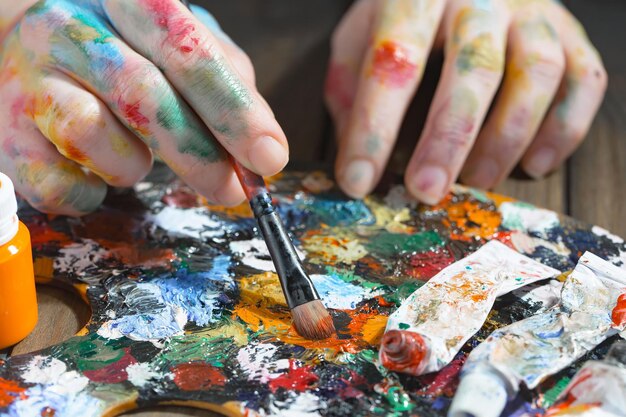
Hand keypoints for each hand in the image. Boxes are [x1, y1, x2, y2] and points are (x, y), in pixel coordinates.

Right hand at [0, 0, 287, 214]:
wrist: (26, 50)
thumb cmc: (123, 49)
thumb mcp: (178, 42)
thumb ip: (226, 79)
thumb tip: (263, 140)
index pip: (186, 49)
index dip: (232, 108)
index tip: (270, 157)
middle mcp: (67, 28)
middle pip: (144, 94)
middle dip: (199, 153)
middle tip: (234, 190)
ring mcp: (29, 79)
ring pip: (91, 135)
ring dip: (131, 164)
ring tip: (136, 155)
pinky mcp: (7, 137)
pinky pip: (59, 186)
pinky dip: (92, 193)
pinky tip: (97, 173)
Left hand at [325, 0, 606, 203]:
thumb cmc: (405, 15)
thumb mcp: (358, 37)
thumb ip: (350, 87)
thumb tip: (356, 155)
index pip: (394, 60)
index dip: (374, 126)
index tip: (357, 180)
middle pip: (475, 67)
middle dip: (449, 139)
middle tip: (426, 191)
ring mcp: (532, 13)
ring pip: (536, 73)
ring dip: (507, 138)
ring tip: (478, 181)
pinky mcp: (569, 32)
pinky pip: (583, 81)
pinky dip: (564, 129)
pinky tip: (534, 164)